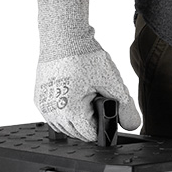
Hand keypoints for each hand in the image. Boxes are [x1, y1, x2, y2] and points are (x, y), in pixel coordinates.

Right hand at [34, 0, 140, 140]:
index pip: (91, 136)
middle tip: (98, 101)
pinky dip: (64, 112)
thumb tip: (132, 125)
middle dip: (90, 123)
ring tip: (87, 99)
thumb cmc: (84, 56)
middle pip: (77, 134)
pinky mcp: (39, 98)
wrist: (63, 36)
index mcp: (71, 112)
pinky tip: (75, 98)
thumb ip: (125, 107)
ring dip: (77, 120)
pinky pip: (53, 115)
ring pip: (64, 127)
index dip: (103, 127)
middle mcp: (54, 112)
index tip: (107, 114)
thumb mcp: (112, 83)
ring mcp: (44, 106)